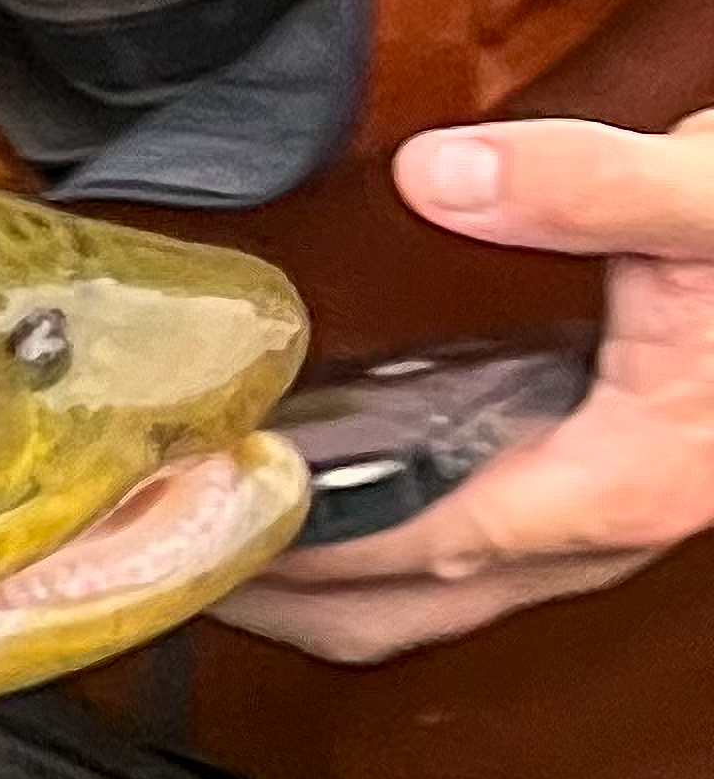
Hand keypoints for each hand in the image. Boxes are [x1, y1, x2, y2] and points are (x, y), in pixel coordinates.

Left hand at [219, 103, 713, 667]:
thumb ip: (590, 190)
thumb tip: (446, 173)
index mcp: (624, 480)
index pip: (421, 546)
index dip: (300, 552)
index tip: (187, 535)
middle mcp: (618, 524)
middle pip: (421, 605)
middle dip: (289, 604)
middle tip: (155, 564)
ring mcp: (623, 512)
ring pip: (455, 588)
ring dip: (336, 581)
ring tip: (211, 539)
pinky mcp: (622, 479)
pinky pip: (488, 542)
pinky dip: (395, 540)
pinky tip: (332, 487)